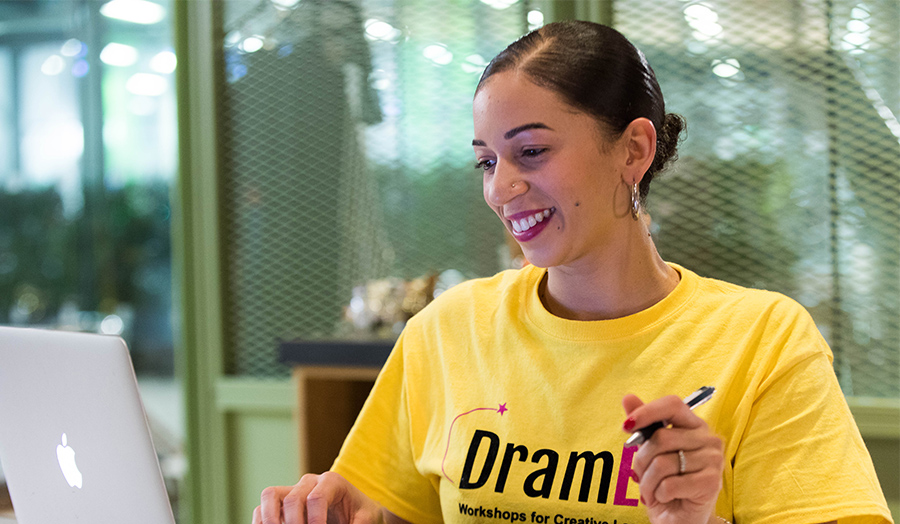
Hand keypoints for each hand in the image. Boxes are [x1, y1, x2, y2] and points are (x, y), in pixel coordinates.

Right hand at [252, 471, 392, 523]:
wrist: (357, 512)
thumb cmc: (363, 515)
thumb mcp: (366, 520)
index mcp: (332, 482)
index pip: (316, 498)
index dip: (315, 521)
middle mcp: (309, 482)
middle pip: (293, 498)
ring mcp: (293, 490)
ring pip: (270, 495)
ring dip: (270, 519)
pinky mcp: (282, 503)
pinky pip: (263, 507)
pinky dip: (261, 521)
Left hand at [622, 394, 723, 523]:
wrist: (680, 518)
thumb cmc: (666, 482)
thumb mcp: (651, 452)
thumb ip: (644, 425)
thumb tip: (628, 397)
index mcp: (694, 426)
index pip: (672, 404)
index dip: (647, 412)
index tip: (627, 426)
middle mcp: (709, 439)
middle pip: (661, 437)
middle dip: (642, 460)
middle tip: (641, 475)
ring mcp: (713, 460)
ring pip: (662, 463)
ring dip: (648, 482)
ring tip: (653, 490)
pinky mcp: (712, 483)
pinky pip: (670, 484)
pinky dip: (659, 493)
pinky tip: (666, 497)